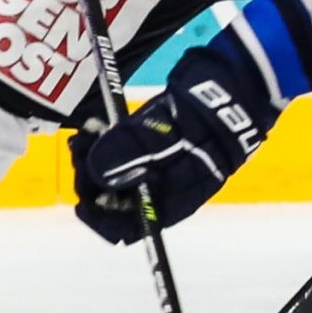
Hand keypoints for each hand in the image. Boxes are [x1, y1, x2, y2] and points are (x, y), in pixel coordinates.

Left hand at [69, 54, 272, 244]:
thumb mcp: (174, 136)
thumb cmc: (210, 118)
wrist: (231, 85)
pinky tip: (94, 126)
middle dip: (91, 179)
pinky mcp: (147, 143)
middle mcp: (159, 189)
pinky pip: (116, 152)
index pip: (128, 227)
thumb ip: (135, 154)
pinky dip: (101, 143)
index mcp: (171, 200)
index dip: (101, 218)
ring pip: (109, 174)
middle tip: (80, 151)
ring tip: (86, 135)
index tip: (82, 199)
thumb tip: (95, 174)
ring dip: (91, 158)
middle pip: (112, 199)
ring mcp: (152, 165)